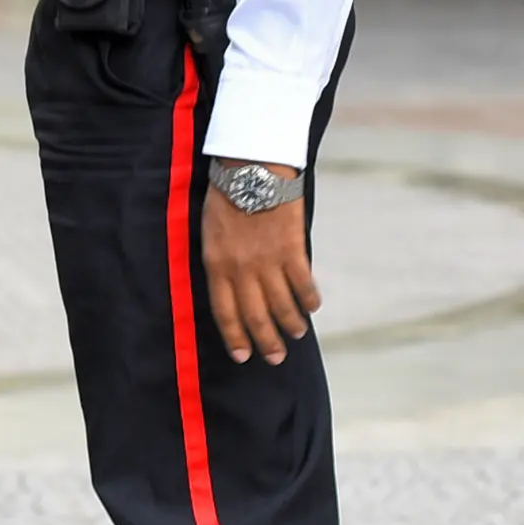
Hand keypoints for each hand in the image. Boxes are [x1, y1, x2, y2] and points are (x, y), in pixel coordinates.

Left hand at [200, 178, 320, 364]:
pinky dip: (309, 298)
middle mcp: (242, 270)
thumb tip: (233, 287)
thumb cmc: (227, 195)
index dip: (235, 338)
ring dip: (291, 323)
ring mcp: (268, 261)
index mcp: (217, 265)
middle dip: (266, 342)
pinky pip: (303, 283)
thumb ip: (220, 261)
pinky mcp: (292, 249)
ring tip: (296, 334)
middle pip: (255, 316)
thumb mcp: (210, 231)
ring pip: (282, 305)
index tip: (243, 356)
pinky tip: (313, 307)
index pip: (225, 312)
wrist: (252, 166)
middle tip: (275, 358)